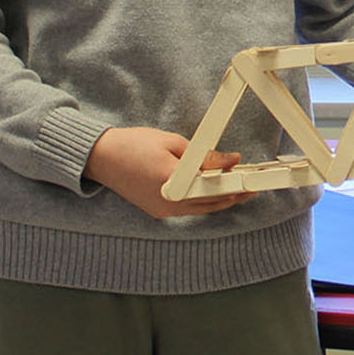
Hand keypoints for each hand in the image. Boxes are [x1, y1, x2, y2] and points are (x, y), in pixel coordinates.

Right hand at [85, 126, 255, 218]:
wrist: (101, 158)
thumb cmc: (134, 145)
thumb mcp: (174, 143)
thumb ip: (205, 155)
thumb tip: (230, 160)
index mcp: (173, 182)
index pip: (215, 187)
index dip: (236, 182)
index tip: (251, 176)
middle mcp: (168, 202)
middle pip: (212, 203)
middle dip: (234, 194)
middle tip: (252, 186)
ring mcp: (162, 210)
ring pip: (201, 209)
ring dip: (220, 200)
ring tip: (238, 189)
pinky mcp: (158, 211)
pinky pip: (189, 210)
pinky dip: (203, 202)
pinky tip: (213, 191)